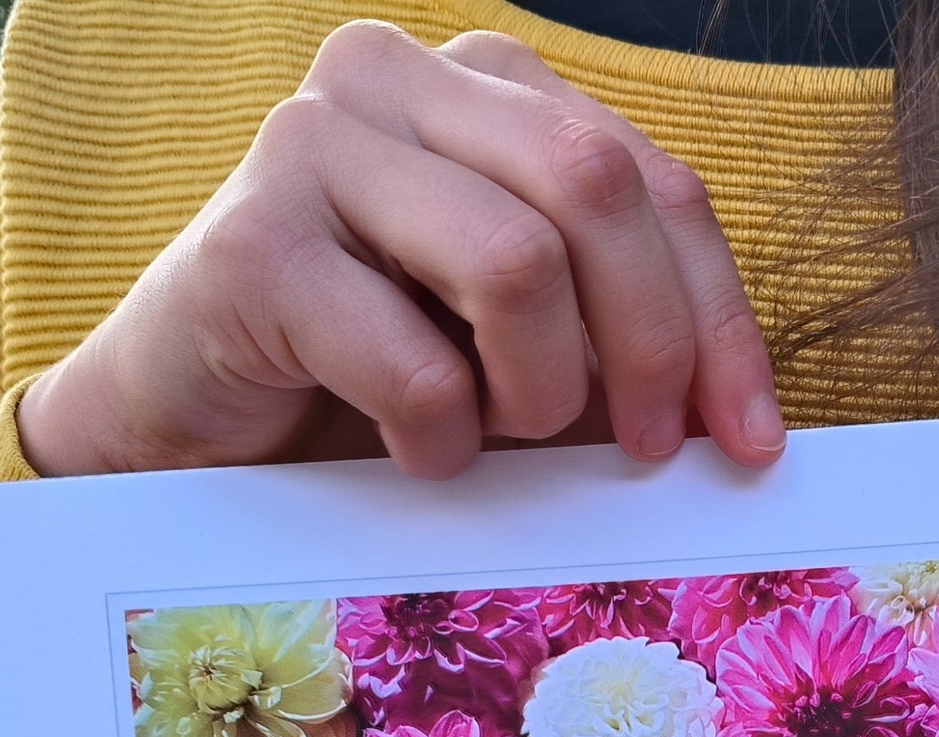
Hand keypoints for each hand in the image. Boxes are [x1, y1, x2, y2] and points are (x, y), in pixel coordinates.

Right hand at [17, 24, 783, 479]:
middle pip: (598, 190)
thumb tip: (742, 424)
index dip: (719, 321)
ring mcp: (315, 144)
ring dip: (534, 393)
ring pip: (516, 263)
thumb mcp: (520, 345)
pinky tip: (413, 453)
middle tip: (641, 453)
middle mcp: (401, 80)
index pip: (656, 183)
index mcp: (488, 89)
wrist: (189, 424)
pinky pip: (414, 363)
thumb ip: (616, 340)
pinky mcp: (250, 243)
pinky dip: (440, 440)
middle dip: (649, 347)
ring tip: (494, 434)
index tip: (750, 443)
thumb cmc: (369, 382)